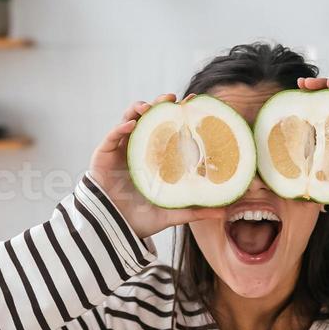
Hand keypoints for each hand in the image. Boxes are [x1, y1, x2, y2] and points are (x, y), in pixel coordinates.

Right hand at [89, 95, 227, 238]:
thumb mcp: (172, 211)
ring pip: (128, 120)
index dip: (179, 113)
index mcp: (155, 156)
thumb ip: (195, 210)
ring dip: (138, 109)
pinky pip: (111, 136)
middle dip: (159, 104)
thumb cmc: (142, 219)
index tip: (194, 102)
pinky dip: (120, 128)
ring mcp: (120, 150)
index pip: (168, 128)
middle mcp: (138, 148)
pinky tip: (131, 125)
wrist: (114, 231)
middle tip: (171, 98)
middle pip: (148, 118)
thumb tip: (225, 211)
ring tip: (149, 108)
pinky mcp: (104, 156)